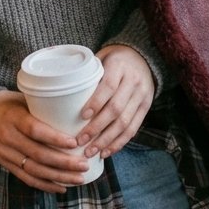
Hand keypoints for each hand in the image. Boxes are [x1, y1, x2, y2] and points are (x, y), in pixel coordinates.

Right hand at [0, 89, 89, 191]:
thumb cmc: (6, 105)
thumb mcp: (19, 99)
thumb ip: (41, 106)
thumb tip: (73, 109)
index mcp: (12, 118)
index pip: (34, 130)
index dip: (54, 138)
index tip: (74, 142)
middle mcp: (8, 138)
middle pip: (38, 155)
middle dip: (63, 163)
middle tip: (84, 164)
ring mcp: (6, 154)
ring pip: (34, 170)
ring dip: (59, 177)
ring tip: (79, 178)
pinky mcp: (6, 165)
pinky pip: (26, 178)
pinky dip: (45, 185)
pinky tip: (62, 187)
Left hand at [76, 44, 154, 159]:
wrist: (143, 57)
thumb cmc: (114, 59)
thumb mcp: (102, 57)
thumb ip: (88, 73)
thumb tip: (63, 93)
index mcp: (120, 66)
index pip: (109, 86)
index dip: (96, 102)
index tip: (82, 116)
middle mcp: (133, 81)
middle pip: (116, 109)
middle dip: (97, 128)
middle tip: (80, 140)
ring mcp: (142, 96)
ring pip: (125, 123)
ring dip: (107, 140)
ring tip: (91, 151)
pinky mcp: (146, 108)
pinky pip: (134, 129)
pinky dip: (119, 143)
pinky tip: (106, 151)